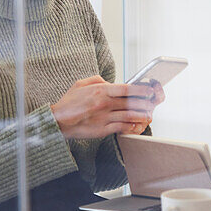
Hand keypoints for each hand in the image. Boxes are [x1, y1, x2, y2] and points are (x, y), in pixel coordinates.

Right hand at [50, 76, 164, 138]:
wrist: (57, 121)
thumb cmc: (69, 102)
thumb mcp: (80, 84)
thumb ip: (97, 80)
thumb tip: (110, 82)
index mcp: (100, 91)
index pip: (126, 89)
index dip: (141, 90)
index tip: (149, 90)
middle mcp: (104, 104)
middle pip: (131, 103)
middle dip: (145, 103)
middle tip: (153, 103)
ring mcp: (104, 117)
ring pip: (129, 116)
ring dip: (141, 116)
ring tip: (149, 115)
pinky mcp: (102, 130)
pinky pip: (121, 128)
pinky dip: (131, 126)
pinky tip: (137, 125)